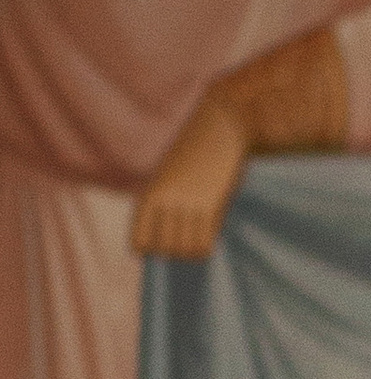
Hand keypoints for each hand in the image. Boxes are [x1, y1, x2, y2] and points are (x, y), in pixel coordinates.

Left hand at [131, 93, 248, 259]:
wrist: (222, 125)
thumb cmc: (198, 153)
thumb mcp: (173, 177)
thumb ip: (167, 205)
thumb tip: (173, 243)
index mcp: (150, 193)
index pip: (140, 241)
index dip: (149, 249)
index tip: (159, 246)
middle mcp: (166, 200)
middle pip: (164, 250)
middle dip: (174, 252)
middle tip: (184, 241)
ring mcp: (188, 203)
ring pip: (185, 250)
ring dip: (191, 251)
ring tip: (197, 240)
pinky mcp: (211, 203)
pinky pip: (204, 244)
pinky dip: (204, 249)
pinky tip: (208, 239)